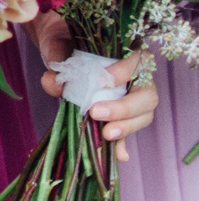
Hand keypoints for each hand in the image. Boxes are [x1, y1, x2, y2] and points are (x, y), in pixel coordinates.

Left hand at [34, 14, 158, 161]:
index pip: (139, 62)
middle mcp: (138, 76)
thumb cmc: (63, 45)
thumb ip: (58, 61)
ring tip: (105, 135)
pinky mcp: (122, 116)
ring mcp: (133, 98)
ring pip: (143, 116)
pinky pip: (128, 131)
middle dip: (124, 108)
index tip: (102, 82)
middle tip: (96, 113)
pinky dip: (122, 144)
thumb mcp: (57, 48)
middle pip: (147, 96)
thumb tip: (54, 82)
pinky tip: (119, 155)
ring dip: (126, 127)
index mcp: (128, 53)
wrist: (59, 51)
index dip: (125, 73)